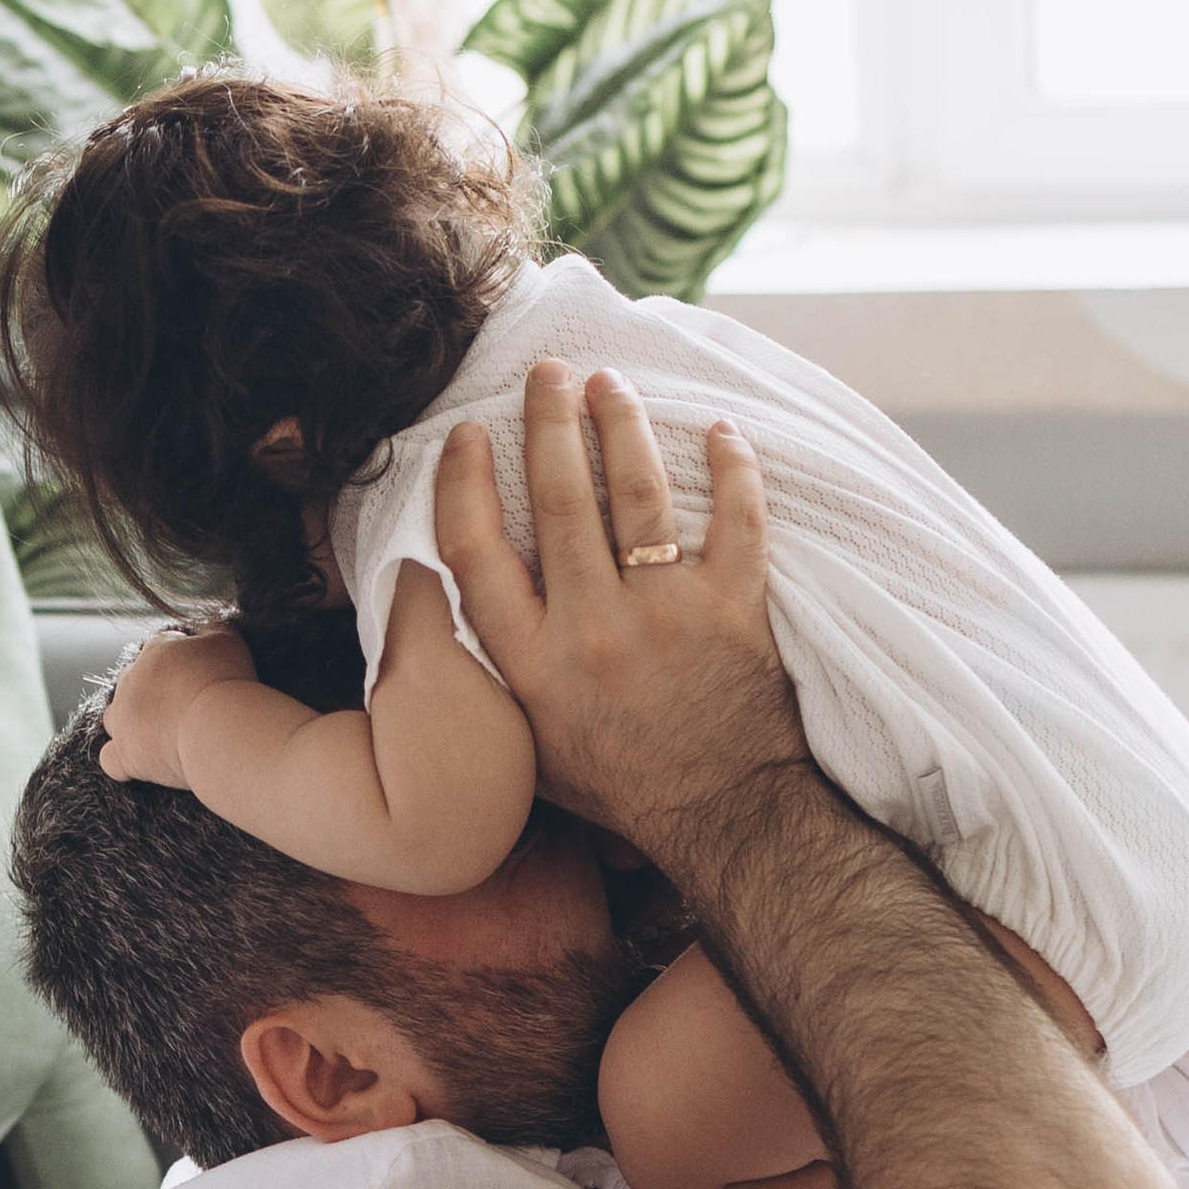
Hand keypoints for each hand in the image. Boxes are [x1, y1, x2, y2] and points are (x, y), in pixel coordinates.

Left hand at [99, 623, 257, 789]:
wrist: (218, 728)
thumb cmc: (225, 681)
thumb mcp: (228, 639)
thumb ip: (212, 629)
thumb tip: (204, 629)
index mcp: (154, 650)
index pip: (162, 648)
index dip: (183, 662)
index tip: (203, 676)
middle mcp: (130, 681)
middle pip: (135, 682)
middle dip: (156, 692)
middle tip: (187, 706)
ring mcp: (123, 719)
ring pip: (115, 717)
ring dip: (131, 722)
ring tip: (161, 732)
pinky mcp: (125, 754)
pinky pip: (110, 758)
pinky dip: (121, 759)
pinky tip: (138, 761)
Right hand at [435, 365, 804, 847]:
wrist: (722, 817)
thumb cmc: (621, 785)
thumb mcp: (529, 744)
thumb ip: (497, 673)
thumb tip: (453, 610)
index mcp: (529, 662)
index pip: (477, 551)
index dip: (466, 482)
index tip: (469, 434)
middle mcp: (589, 629)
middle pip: (559, 499)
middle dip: (549, 421)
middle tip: (546, 371)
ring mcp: (663, 615)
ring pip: (636, 494)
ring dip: (621, 425)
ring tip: (609, 382)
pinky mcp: (731, 610)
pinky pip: (735, 521)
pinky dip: (732, 471)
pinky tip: (723, 432)